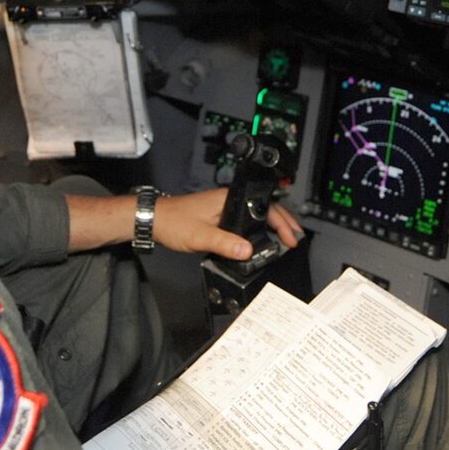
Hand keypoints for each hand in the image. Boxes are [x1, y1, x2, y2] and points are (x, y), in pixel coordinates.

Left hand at [151, 188, 304, 262]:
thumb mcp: (200, 235)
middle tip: (294, 239)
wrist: (153, 220)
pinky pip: (244, 221)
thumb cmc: (172, 221)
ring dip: (270, 226)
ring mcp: (223, 208)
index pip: (264, 208)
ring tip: (282, 239)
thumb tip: (247, 250)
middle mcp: (228, 200)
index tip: (291, 238)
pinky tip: (257, 240)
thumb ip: (225, 243)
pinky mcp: (218, 216)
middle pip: (264, 209)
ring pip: (254, 215)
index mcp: (228, 199)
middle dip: (282, 223)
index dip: (281, 223)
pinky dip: (256, 230)